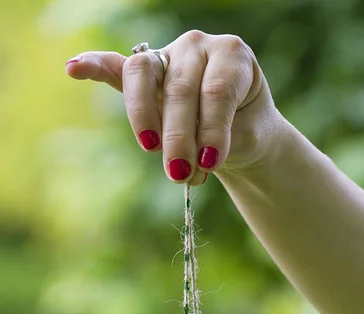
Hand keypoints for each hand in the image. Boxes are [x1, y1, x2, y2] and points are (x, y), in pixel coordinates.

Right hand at [66, 30, 282, 185]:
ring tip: (151, 147)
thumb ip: (224, 141)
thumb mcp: (246, 136)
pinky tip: (74, 68)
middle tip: (180, 174)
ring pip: (145, 77)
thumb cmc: (245, 130)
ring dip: (144, 116)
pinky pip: (116, 68)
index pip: (216, 91)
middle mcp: (198, 47)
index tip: (210, 163)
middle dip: (178, 136)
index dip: (212, 129)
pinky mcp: (145, 74)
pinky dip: (95, 67)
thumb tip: (194, 163)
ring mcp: (168, 57)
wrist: (242, 129)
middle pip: (179, 88)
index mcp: (231, 56)